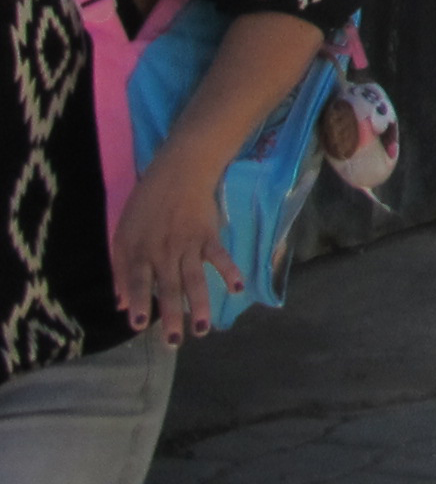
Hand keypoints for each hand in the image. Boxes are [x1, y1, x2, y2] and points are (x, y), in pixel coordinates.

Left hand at [114, 155, 242, 340]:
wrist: (179, 171)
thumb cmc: (146, 205)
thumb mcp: (123, 234)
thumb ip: (121, 269)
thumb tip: (120, 303)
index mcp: (139, 251)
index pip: (137, 281)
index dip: (138, 301)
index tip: (138, 325)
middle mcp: (164, 252)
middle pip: (167, 287)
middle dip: (171, 315)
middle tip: (174, 342)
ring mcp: (188, 244)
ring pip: (194, 278)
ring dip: (199, 304)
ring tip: (202, 330)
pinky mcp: (208, 236)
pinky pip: (219, 256)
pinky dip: (229, 270)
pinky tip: (237, 287)